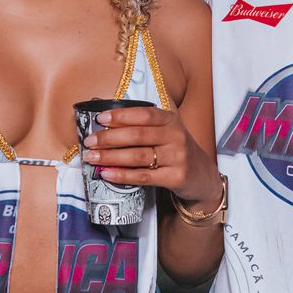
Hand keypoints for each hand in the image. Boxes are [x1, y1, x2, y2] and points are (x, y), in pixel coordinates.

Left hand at [81, 105, 219, 204]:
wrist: (202, 175)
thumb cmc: (176, 151)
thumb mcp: (166, 132)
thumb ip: (142, 128)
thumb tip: (106, 128)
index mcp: (171, 120)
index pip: (144, 114)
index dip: (120, 116)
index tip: (101, 119)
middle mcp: (176, 136)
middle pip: (137, 135)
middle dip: (108, 138)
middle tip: (90, 142)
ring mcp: (177, 157)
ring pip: (137, 156)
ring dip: (110, 157)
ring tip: (93, 158)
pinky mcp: (175, 177)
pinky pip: (142, 176)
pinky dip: (122, 175)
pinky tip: (107, 173)